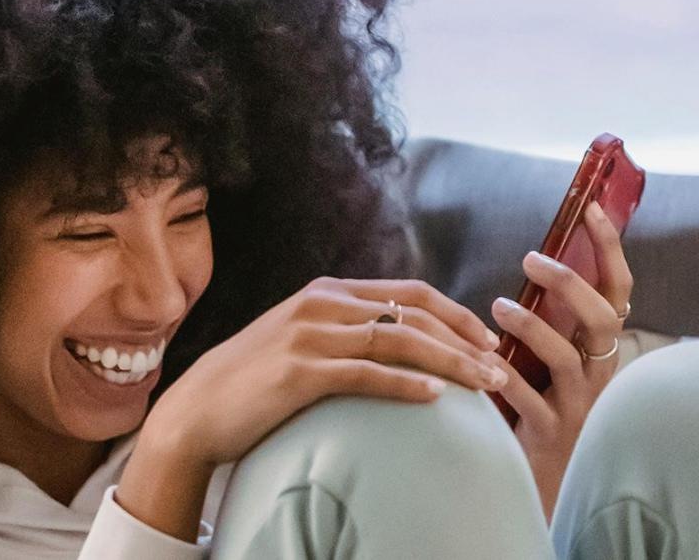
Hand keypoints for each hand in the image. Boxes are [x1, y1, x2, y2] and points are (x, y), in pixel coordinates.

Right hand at [117, 278, 505, 540]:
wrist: (197, 408)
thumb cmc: (254, 381)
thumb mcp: (300, 339)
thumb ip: (343, 330)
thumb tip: (398, 341)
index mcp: (326, 292)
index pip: (409, 291)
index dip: (458, 313)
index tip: (490, 339)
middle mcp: (320, 305)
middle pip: (413, 313)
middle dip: (466, 339)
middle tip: (500, 367)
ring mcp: (309, 336)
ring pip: (399, 340)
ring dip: (451, 362)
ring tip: (486, 385)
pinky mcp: (300, 371)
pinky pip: (366, 374)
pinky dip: (405, 384)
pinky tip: (434, 398)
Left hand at [490, 201, 632, 517]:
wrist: (538, 476)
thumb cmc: (537, 405)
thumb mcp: (548, 356)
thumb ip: (547, 317)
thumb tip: (533, 263)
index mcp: (598, 348)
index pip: (617, 291)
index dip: (610, 250)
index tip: (591, 210)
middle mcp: (597, 373)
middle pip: (601, 321)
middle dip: (571, 284)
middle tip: (532, 258)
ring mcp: (576, 404)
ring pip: (567, 360)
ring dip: (533, 328)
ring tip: (498, 305)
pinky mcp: (549, 432)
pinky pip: (530, 403)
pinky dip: (506, 382)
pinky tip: (483, 368)